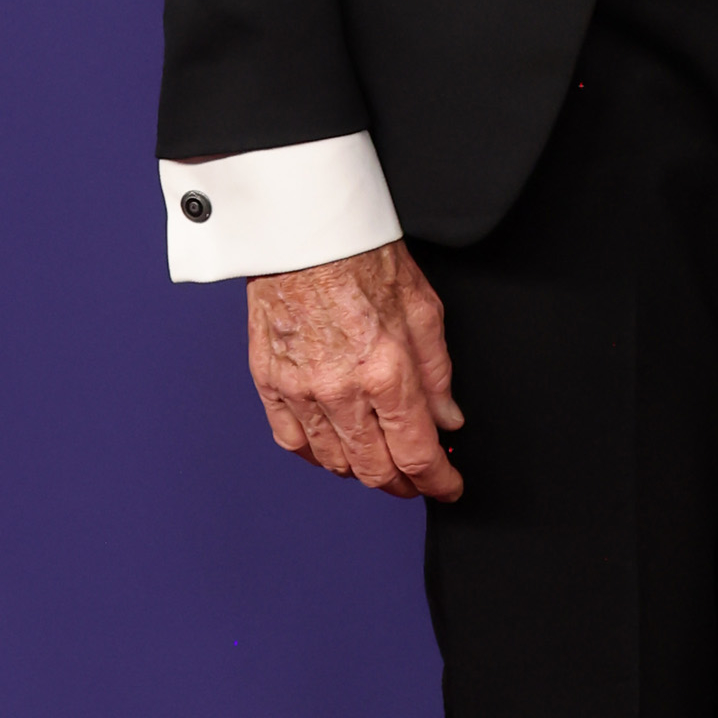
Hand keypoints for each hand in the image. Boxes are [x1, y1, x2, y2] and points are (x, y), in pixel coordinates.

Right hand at [248, 241, 464, 500]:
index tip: (448, 486)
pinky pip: (292, 442)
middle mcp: (341, 390)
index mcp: (386, 372)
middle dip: (404, 484)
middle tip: (418, 480)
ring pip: (334, 462)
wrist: (303, 231)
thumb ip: (438, 373)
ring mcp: (300, 390)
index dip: (438, 481)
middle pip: (375, 469)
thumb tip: (448, 418)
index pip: (416, 454)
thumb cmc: (362, 257)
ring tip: (381, 462)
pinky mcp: (269, 383)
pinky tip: (335, 450)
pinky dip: (318, 455)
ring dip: (363, 471)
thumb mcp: (425, 310)